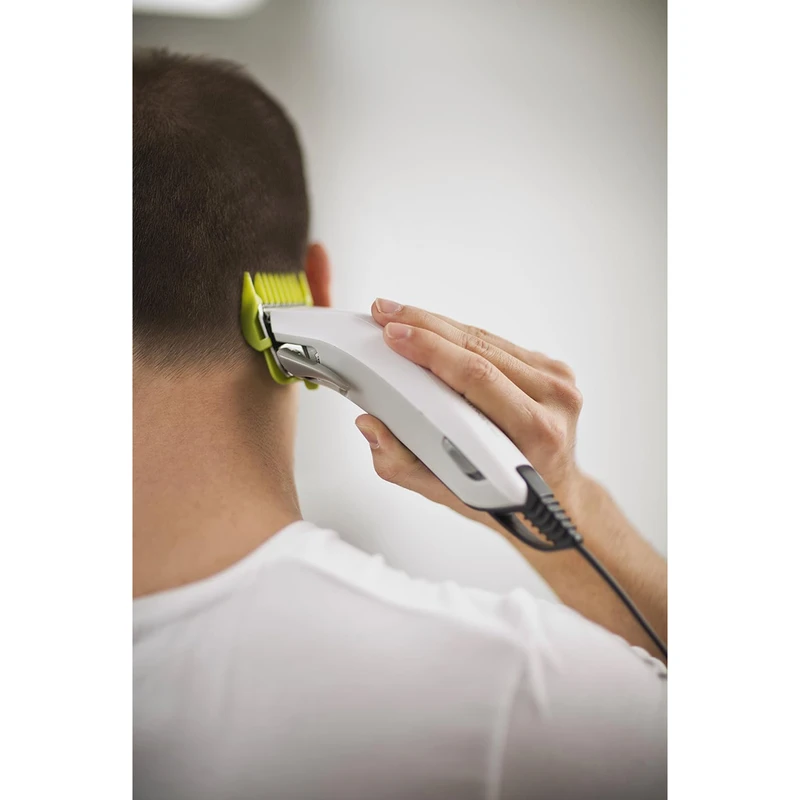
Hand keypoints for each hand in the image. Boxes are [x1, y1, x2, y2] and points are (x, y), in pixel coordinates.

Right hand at [355, 298, 585, 524]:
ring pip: (485, 339)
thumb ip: (402, 465)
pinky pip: (496, 342)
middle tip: (384, 315)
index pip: (476, 377)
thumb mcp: (449, 493)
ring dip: (437, 325)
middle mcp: (553, 401)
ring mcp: (557, 381)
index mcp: (536, 433)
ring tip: (399, 316)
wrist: (557, 495)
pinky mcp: (552, 368)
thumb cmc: (505, 496)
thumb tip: (370, 425)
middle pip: (479, 349)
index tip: (393, 337)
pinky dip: (458, 334)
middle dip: (423, 328)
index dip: (431, 351)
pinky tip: (431, 328)